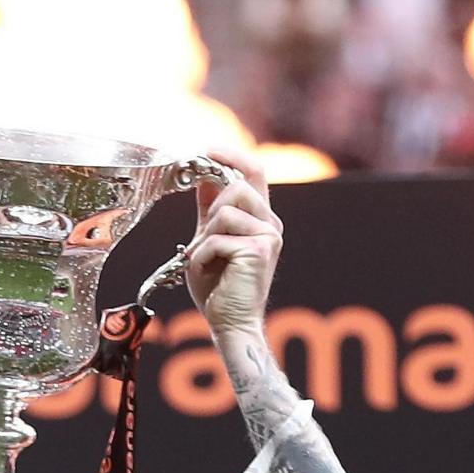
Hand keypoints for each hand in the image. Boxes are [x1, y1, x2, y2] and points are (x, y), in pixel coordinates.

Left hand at [183, 151, 277, 339]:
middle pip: (236, 187)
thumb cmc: (219, 286)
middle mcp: (270, 223)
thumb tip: (204, 176)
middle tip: (205, 240)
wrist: (229, 321)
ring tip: (208, 259)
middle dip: (211, 212)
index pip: (254, 171)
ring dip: (206, 236)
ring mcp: (268, 235)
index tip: (206, 151)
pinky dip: (203, 256)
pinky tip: (211, 272)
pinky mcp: (259, 249)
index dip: (230, 156)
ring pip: (225, 211)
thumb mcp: (209, 239)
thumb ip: (209, 209)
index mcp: (261, 218)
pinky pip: (217, 237)